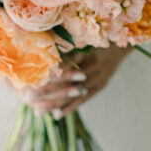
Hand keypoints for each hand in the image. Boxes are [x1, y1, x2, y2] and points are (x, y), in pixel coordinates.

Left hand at [5, 45, 130, 118]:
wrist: (121, 44)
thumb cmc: (97, 36)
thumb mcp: (83, 36)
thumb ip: (66, 43)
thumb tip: (43, 47)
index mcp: (86, 49)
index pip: (64, 64)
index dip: (48, 73)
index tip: (30, 79)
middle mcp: (92, 64)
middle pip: (66, 81)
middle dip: (47, 90)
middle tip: (29, 98)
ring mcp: (98, 76)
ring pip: (73, 93)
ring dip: (55, 103)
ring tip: (39, 111)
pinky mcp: (101, 85)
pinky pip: (84, 99)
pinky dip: (70, 107)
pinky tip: (57, 115)